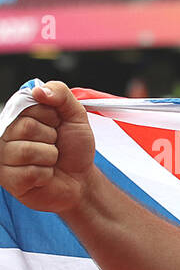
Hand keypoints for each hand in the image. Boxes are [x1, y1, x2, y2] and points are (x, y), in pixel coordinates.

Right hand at [0, 80, 96, 213]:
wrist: (81, 179)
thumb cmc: (74, 148)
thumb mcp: (75, 116)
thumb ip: (61, 95)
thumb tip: (38, 90)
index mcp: (18, 117)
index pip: (27, 105)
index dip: (51, 116)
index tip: (57, 125)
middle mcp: (6, 135)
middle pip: (26, 127)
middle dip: (51, 137)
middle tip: (54, 144)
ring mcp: (4, 157)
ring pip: (27, 150)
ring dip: (49, 156)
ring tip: (50, 160)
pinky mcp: (8, 179)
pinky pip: (30, 172)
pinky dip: (46, 174)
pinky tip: (46, 175)